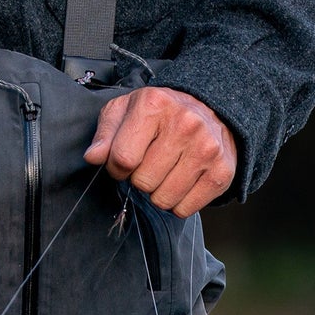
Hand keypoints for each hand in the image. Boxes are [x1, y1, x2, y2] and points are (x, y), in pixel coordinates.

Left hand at [84, 86, 235, 216]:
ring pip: (163, 199)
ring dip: (158, 192)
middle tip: (148, 161)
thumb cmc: (160, 112)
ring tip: (165, 170)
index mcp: (154, 104)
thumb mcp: (126, 109)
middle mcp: (184, 124)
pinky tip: (181, 179)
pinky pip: (185, 210)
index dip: (116, 167)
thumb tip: (93, 157)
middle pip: (143, 181)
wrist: (209, 109)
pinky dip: (178, 202)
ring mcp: (206, 149)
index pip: (123, 157)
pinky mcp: (221, 173)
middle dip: (139, 177)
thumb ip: (106, 133)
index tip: (122, 162)